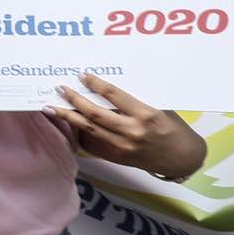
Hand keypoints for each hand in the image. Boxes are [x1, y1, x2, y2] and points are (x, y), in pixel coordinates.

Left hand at [50, 75, 207, 178]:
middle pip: (95, 114)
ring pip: (89, 129)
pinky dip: (79, 131)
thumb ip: (135, 100)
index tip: (82, 75)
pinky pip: (94, 141)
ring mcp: (123, 146)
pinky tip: (67, 123)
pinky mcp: (118, 157)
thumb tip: (105, 86)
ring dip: (68, 117)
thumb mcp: (159, 108)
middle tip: (59, 88)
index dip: (95, 84)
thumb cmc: (173, 128)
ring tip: (51, 107)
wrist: (183, 159)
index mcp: (145, 114)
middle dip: (74, 100)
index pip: (114, 95)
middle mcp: (132, 131)